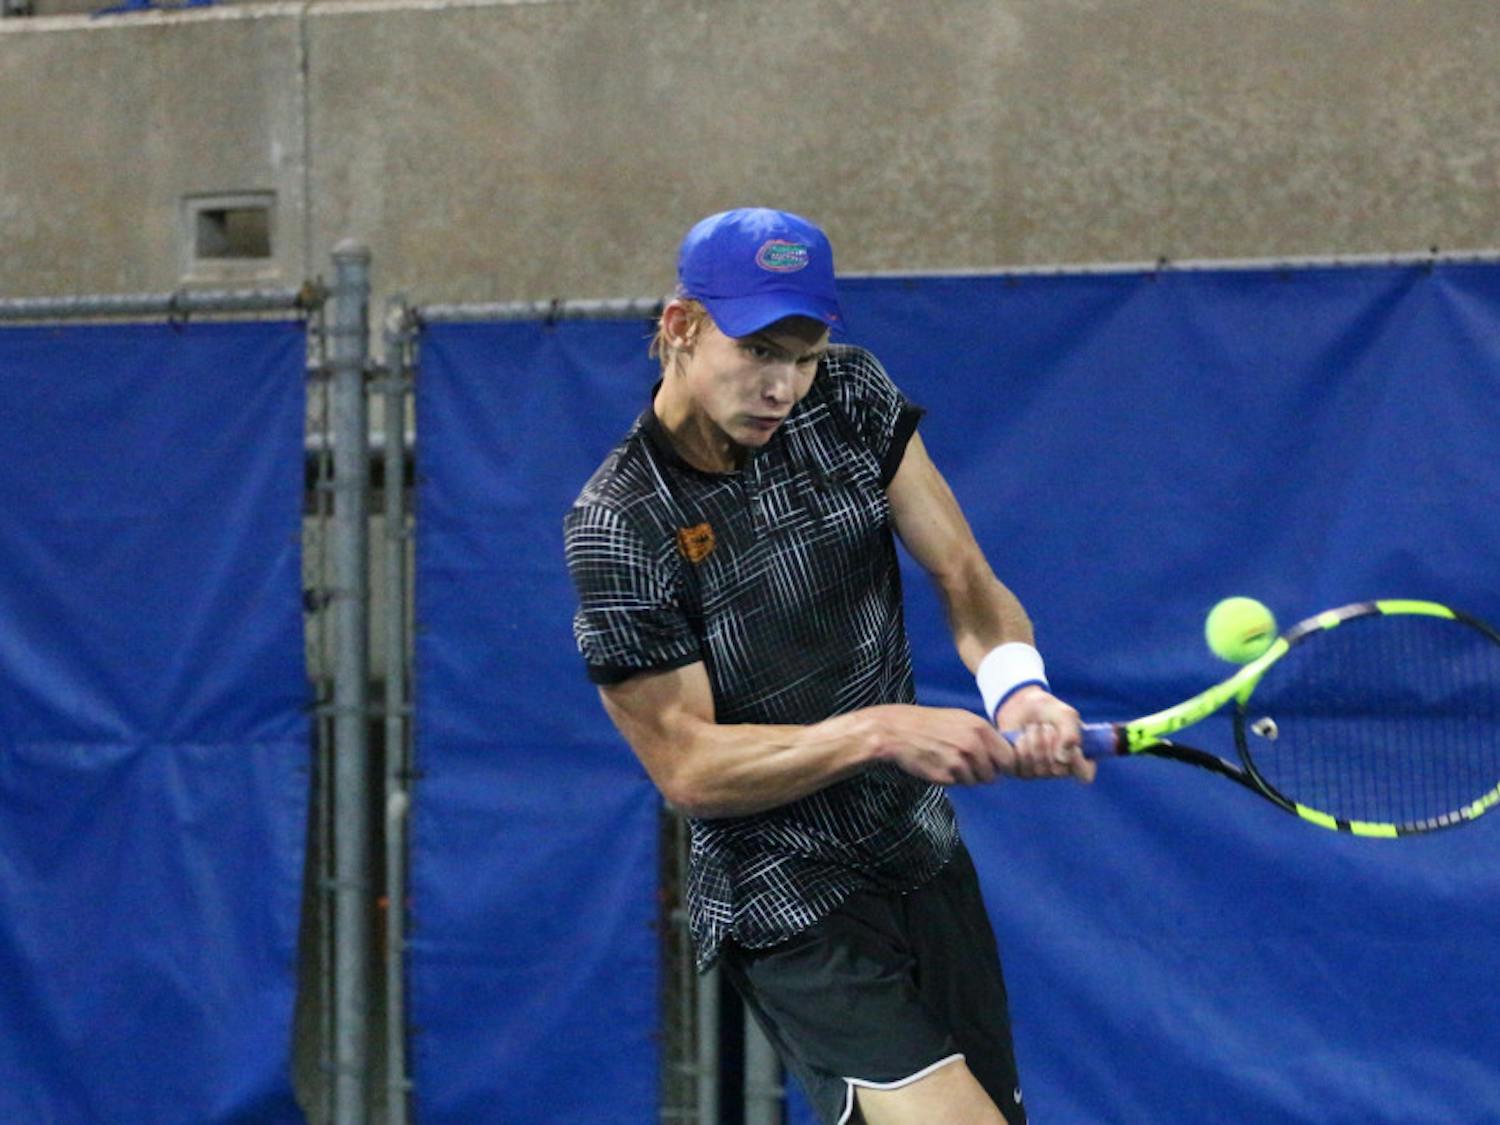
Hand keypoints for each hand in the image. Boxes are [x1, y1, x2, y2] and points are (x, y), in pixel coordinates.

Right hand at [864, 704, 1016, 786]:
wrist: (898, 731)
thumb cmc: (931, 724)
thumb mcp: (962, 719)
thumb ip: (985, 735)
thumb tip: (1006, 755)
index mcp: (980, 728)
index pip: (1009, 757)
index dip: (1004, 764)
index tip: (997, 765)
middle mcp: (972, 745)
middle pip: (994, 774)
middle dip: (985, 773)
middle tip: (969, 764)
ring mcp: (959, 761)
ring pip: (975, 781)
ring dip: (966, 776)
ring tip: (949, 759)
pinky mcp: (945, 775)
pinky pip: (957, 783)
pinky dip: (951, 778)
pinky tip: (938, 764)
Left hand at [994, 686, 1094, 783]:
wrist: (1022, 705)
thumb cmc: (1048, 711)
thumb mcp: (1065, 715)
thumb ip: (1071, 734)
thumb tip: (1063, 759)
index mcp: (1077, 758)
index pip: (1085, 773)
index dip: (1078, 761)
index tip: (1073, 748)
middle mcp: (1059, 769)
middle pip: (1058, 769)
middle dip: (1051, 742)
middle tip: (1047, 726)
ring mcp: (1039, 772)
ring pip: (1038, 767)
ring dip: (1034, 741)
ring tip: (1032, 727)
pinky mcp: (1019, 770)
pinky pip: (1021, 765)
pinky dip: (1021, 745)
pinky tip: (1021, 735)